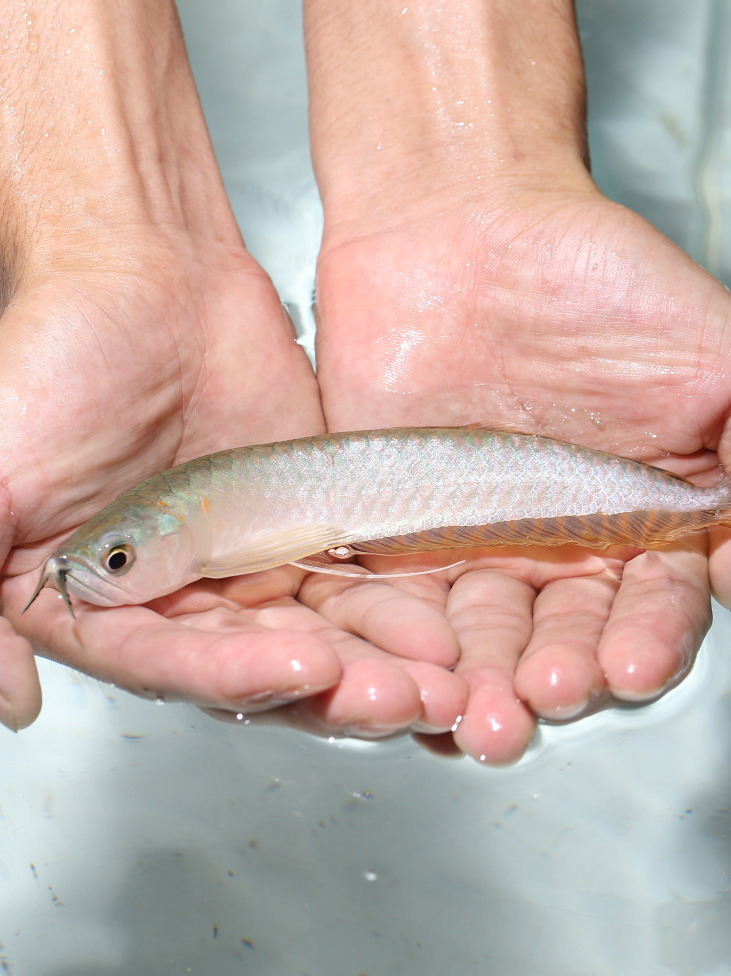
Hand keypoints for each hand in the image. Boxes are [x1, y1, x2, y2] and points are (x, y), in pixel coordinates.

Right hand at [0, 0, 470, 737]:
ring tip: (440, 680)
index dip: (236, 676)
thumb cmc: (57, 360)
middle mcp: (179, 604)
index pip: (174, 667)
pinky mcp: (309, 536)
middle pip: (258, 670)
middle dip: (330, 691)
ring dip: (379, 667)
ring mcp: (247, 573)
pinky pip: (357, 586)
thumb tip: (6, 702)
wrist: (147, 273)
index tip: (304, 666)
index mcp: (103, 608)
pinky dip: (397, 611)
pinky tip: (441, 627)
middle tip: (399, 697)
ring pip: (320, 640)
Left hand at [311, 184, 730, 761]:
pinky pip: (397, 608)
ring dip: (485, 688)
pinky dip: (405, 651)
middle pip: (564, 641)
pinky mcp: (393, 532)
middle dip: (561, 678)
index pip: (650, 608)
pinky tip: (415, 686)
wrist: (464, 220)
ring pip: (481, 641)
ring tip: (486, 721)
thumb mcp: (717, 353)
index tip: (635, 662)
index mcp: (636, 522)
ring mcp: (470, 545)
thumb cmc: (593, 276)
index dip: (649, 640)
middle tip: (551, 693)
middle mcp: (555, 547)